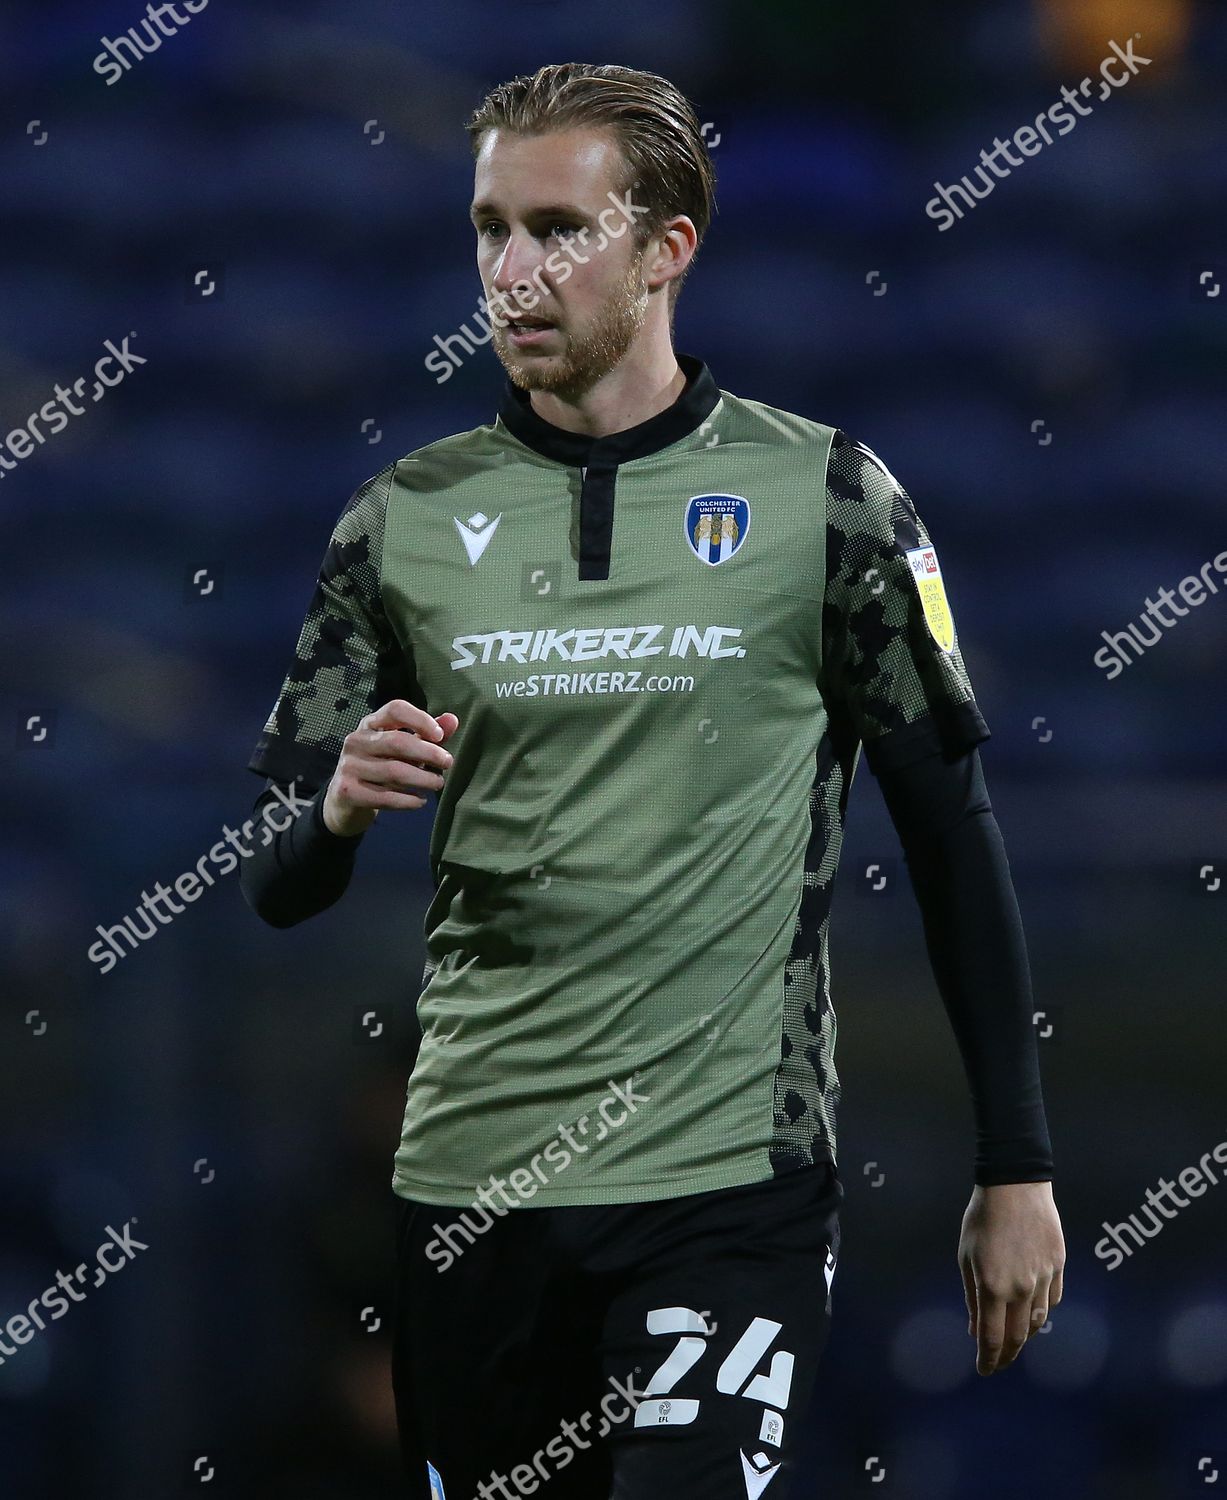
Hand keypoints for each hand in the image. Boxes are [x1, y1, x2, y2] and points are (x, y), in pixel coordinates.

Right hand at [323, 700, 459, 836]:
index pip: (395, 709)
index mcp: (371, 724)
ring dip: (422, 779)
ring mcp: (349, 766)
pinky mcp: (347, 791)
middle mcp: (356, 741)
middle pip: (397, 741)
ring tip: (437, 784)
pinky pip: (385, 797)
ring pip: (394, 771)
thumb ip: (426, 735)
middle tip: (447, 763)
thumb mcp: (403, 749)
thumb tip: (453, 720)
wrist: (345, 800)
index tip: (440, 736)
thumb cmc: (381, 767)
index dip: (420, 719)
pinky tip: (420, 801)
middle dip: (428, 753)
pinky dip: (408, 800)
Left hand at [958, 1180, 1064, 1375]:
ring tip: (1014, 1340)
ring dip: (1025, 1335)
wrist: (1015, 1184)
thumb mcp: (966, 1256)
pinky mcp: (1058, 1266)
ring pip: (1038, 1320)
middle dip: (1007, 1355)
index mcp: (993, 1287)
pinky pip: (1051, 1299)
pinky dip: (1041, 1310)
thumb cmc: (982, 1218)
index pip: (992, 1338)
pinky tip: (1032, 1311)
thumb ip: (972, 1296)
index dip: (988, 1359)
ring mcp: (1044, 1278)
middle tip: (998, 1363)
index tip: (984, 1370)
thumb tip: (974, 1329)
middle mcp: (1021, 1288)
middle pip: (1018, 1337)